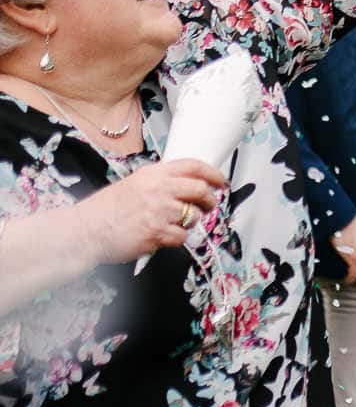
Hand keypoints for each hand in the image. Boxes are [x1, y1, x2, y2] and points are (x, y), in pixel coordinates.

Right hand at [79, 157, 227, 264]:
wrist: (84, 231)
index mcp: (152, 174)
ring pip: (194, 216)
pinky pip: (182, 237)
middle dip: (210, 200)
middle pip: (201, 190)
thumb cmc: (105, 211)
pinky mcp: (158, 231)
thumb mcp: (133, 184)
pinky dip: (175, 239)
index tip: (221, 182)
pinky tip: (160, 236)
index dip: (213, 174)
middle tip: (208, 206)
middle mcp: (158, 189)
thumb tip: (186, 186)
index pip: (193, 166)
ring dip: (189, 223)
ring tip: (170, 224)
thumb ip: (160, 183)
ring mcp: (159, 210)